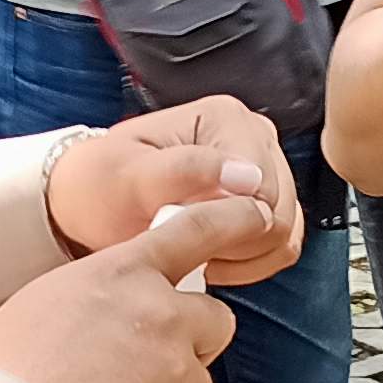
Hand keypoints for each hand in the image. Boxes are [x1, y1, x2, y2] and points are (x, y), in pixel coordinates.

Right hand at [0, 203, 268, 382]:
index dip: (232, 219)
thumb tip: (118, 311)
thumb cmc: (2, 375)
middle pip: (216, 321)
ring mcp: (176, 378)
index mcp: (124, 276)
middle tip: (146, 363)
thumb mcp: (46, 302)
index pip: (195, 232)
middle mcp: (162, 319)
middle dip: (193, 340)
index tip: (255, 215)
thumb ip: (102, 296)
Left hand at [47, 100, 305, 288]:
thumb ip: (183, 172)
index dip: (226, 222)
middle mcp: (255, 137)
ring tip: (193, 250)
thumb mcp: (125, 176)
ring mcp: (268, 170)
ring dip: (238, 255)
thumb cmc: (105, 187)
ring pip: (284, 234)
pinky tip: (212, 258)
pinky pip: (282, 248)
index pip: (262, 186)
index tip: (176, 226)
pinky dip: (248, 264)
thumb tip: (246, 177)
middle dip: (231, 240)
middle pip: (279, 212)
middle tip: (181, 241)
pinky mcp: (271, 204)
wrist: (98, 207)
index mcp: (226, 117)